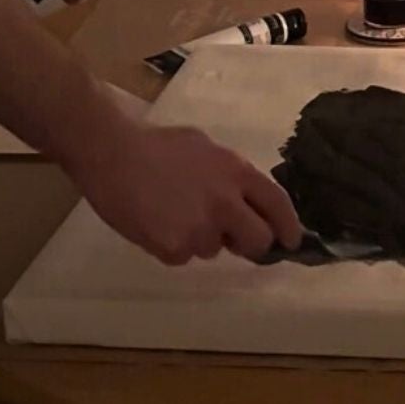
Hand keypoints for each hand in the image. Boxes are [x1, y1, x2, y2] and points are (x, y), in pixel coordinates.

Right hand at [65, 106, 302, 264]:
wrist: (113, 154)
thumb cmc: (157, 145)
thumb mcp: (206, 149)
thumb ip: (229, 178)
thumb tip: (242, 204)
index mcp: (236, 172)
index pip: (277, 204)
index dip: (289, 226)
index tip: (291, 241)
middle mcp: (226, 202)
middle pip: (258, 240)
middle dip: (249, 244)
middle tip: (232, 240)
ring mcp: (200, 228)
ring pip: (214, 250)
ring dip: (201, 240)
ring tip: (173, 214)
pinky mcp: (174, 248)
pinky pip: (183, 257)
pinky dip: (173, 247)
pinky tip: (156, 223)